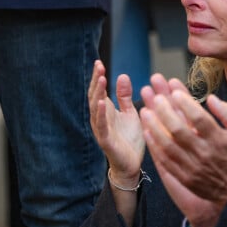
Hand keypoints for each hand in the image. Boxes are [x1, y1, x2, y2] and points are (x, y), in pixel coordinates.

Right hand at [88, 60, 143, 185]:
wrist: (132, 165)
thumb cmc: (129, 139)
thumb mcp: (130, 113)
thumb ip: (124, 96)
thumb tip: (122, 75)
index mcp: (106, 111)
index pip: (99, 90)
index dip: (98, 76)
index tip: (99, 62)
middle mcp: (100, 118)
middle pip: (95, 96)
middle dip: (97, 81)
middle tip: (99, 65)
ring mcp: (102, 129)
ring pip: (96, 109)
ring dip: (98, 93)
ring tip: (102, 78)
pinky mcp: (106, 141)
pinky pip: (101, 125)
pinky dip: (101, 114)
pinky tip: (102, 103)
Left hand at [141, 74, 224, 226]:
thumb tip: (211, 98)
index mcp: (219, 139)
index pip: (199, 118)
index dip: (185, 103)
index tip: (175, 91)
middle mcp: (204, 153)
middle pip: (179, 130)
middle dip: (165, 112)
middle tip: (155, 98)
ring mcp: (192, 166)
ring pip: (168, 145)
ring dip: (155, 127)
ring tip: (145, 112)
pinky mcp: (183, 176)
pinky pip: (165, 160)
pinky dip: (155, 146)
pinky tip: (147, 132)